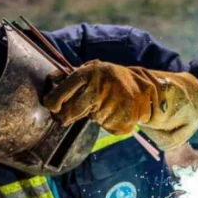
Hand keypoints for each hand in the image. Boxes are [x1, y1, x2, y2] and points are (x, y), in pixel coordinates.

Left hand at [43, 61, 197, 148]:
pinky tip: (117, 112)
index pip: (62, 91)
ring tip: (107, 105)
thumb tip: (50, 78)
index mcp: (90, 73)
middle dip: (66, 116)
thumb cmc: (112, 79)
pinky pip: (107, 126)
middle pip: (70, 111)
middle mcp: (100, 86)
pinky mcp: (123, 118)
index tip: (52, 107)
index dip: (53, 102)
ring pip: (90, 119)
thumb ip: (73, 76)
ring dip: (95, 116)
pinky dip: (110, 123)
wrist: (147, 86)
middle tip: (66, 116)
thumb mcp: (94, 71)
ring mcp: (113, 103)